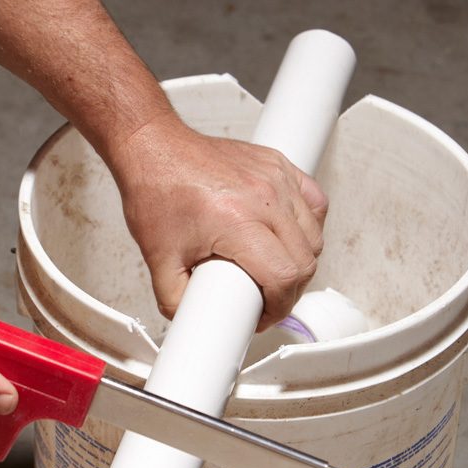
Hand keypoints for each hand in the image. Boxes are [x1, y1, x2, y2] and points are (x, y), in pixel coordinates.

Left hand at [108, 118, 328, 328]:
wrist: (153, 147)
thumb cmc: (156, 189)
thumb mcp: (159, 259)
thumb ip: (174, 300)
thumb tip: (192, 321)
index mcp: (236, 222)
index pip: (284, 276)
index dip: (278, 306)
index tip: (264, 314)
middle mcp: (263, 198)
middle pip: (305, 261)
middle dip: (289, 290)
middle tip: (267, 298)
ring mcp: (275, 177)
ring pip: (314, 234)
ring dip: (300, 260)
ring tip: (274, 270)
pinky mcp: (278, 165)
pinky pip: (314, 201)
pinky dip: (309, 225)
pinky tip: (289, 236)